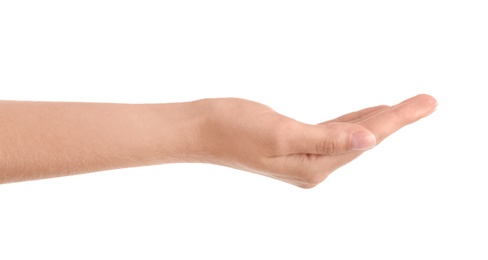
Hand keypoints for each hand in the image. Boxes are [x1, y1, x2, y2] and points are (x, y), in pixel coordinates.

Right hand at [195, 94, 437, 187]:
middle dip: (396, 119)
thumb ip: (327, 140)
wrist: (203, 129)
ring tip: (405, 108)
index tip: (426, 103)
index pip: (365, 139)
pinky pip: (334, 133)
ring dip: (378, 120)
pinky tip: (365, 116)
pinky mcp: (295, 145)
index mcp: (313, 167)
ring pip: (351, 136)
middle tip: (427, 101)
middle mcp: (313, 167)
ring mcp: (304, 157)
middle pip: (364, 139)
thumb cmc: (234, 129)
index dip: (397, 119)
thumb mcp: (282, 134)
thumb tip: (368, 143)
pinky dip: (353, 122)